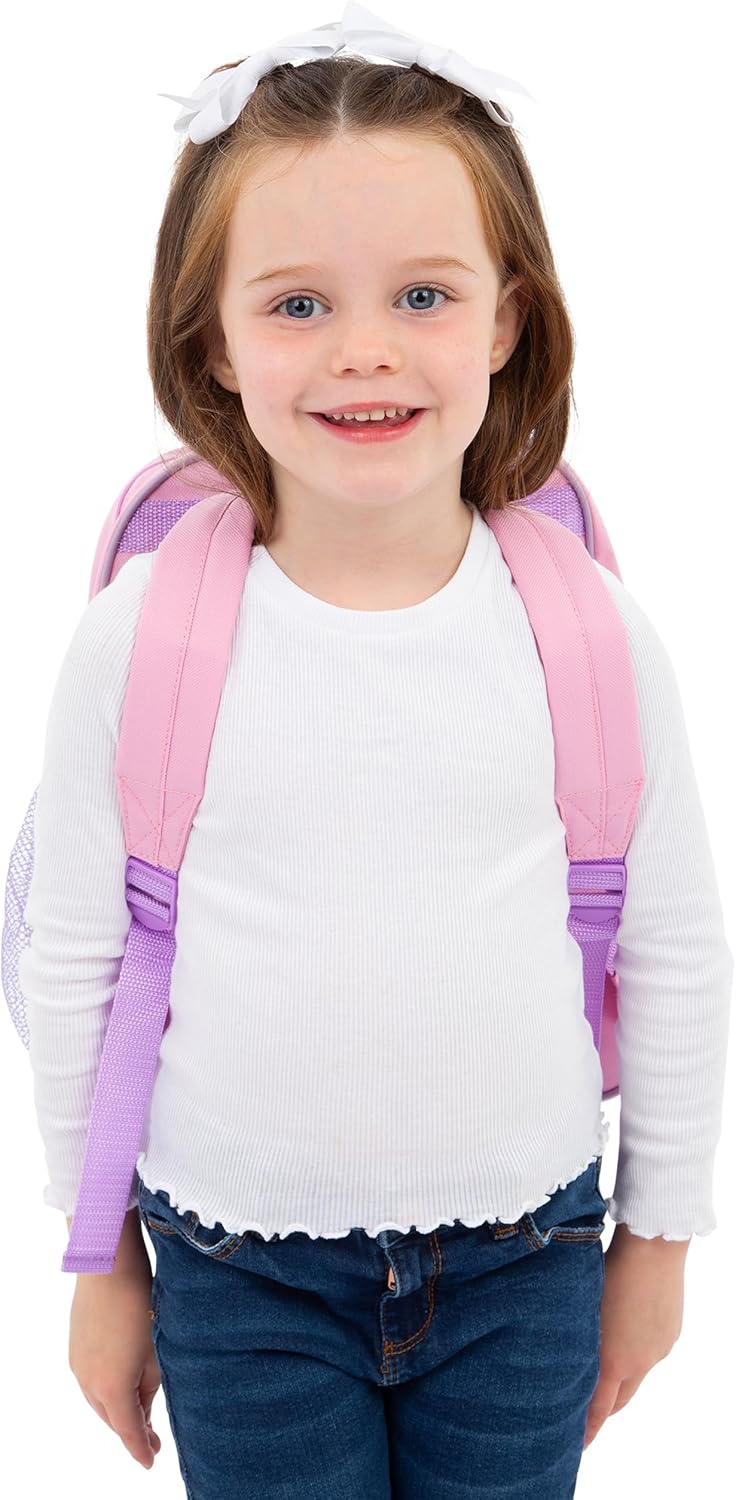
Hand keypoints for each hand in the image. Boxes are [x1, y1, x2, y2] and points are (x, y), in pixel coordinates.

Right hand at [69, 1266, 162, 1469]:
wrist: (108, 1265)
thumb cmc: (142, 1303)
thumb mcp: (157, 1349)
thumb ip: (151, 1385)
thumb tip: (144, 1403)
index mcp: (112, 1387)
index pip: (129, 1430)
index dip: (140, 1449)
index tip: (151, 1460)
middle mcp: (89, 1382)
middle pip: (112, 1417)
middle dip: (132, 1429)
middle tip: (152, 1439)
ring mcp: (78, 1365)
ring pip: (99, 1400)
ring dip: (118, 1408)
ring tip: (140, 1412)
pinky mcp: (75, 1348)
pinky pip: (91, 1381)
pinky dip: (107, 1389)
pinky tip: (121, 1383)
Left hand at [583, 1225, 686, 1449]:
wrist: (652, 1246)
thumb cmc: (609, 1270)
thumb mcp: (584, 1308)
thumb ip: (579, 1340)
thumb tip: (567, 1357)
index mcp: (614, 1361)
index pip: (600, 1409)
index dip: (590, 1429)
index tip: (579, 1444)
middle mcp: (640, 1362)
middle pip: (621, 1399)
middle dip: (605, 1407)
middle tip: (587, 1409)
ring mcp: (659, 1349)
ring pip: (636, 1372)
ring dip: (621, 1373)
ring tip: (605, 1356)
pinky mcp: (671, 1333)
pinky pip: (650, 1350)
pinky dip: (636, 1348)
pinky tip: (626, 1325)